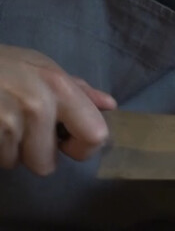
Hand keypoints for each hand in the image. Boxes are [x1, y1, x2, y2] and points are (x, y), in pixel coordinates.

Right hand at [0, 45, 116, 174]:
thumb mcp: (39, 66)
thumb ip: (77, 89)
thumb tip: (108, 105)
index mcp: (59, 87)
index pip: (95, 137)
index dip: (82, 147)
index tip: (66, 142)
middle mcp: (37, 104)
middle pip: (47, 164)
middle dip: (35, 156)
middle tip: (21, 130)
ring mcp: (6, 120)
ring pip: (17, 164)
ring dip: (8, 150)